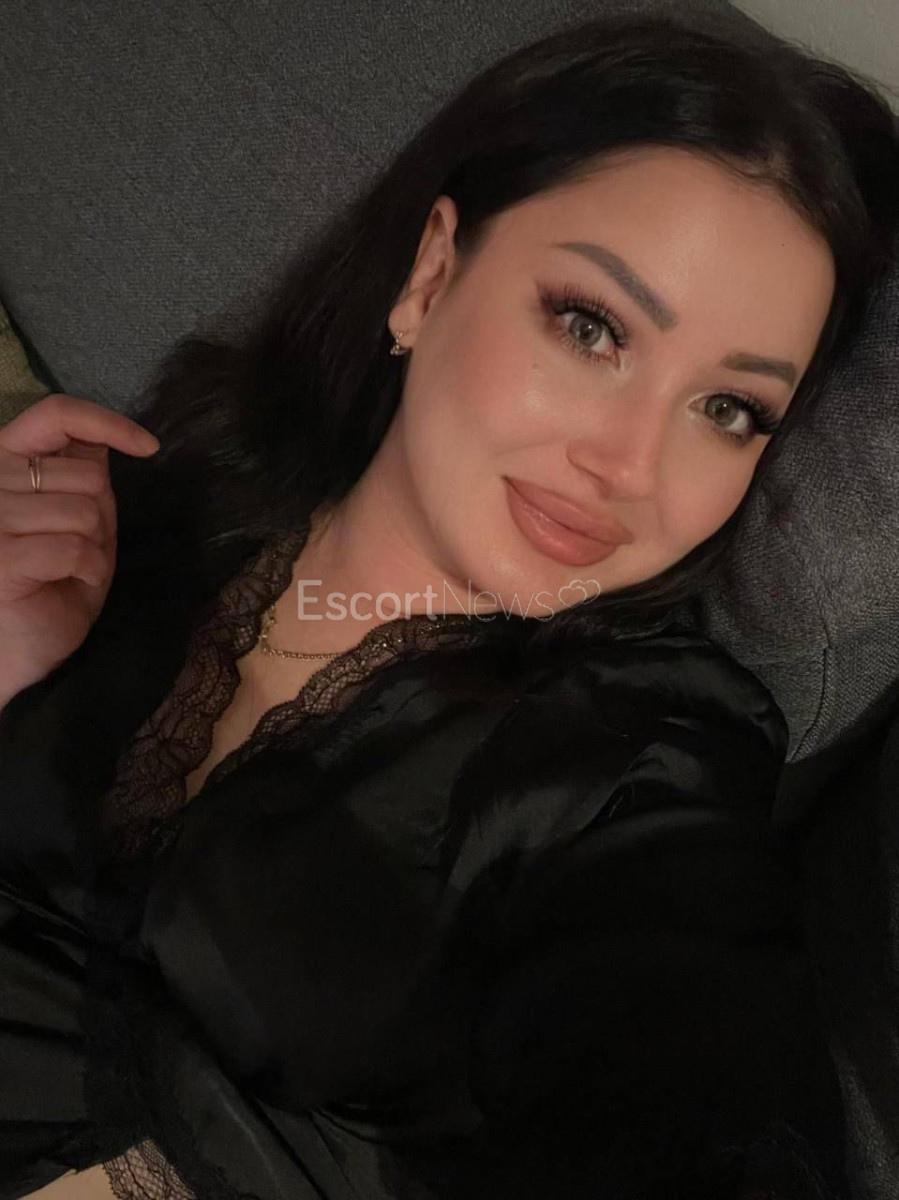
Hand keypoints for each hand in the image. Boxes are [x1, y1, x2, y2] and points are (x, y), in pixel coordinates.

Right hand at [0, 393, 159, 704]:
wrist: (7, 656)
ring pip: (87, 511)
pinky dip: (88, 571)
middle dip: (101, 517)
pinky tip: (64, 587)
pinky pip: (78, 547)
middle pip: (88, 475)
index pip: (55, 415)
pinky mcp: (4, 555)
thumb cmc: (40, 595)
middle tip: (75, 553)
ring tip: (66, 573)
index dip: (106, 422)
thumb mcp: (70, 530)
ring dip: (95, 549)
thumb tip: (104, 445)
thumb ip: (79, 485)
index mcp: (0, 465)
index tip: (148, 446)